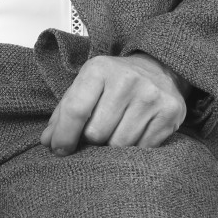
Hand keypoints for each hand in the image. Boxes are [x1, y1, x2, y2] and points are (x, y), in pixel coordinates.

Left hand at [38, 53, 188, 154]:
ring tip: (116, 130)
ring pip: (120, 144)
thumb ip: (64, 112)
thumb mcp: (86, 86)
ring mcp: (151, 96)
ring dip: (113, 145)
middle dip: (91, 140)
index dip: (63, 136)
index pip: (75, 110)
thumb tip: (47, 142)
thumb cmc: (113, 82)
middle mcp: (127, 80)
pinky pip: (143, 148)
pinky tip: (135, 131)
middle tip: (97, 132)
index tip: (59, 150)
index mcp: (99, 70)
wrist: (159, 68)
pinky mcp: (170, 112)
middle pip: (96, 133)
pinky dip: (135, 147)